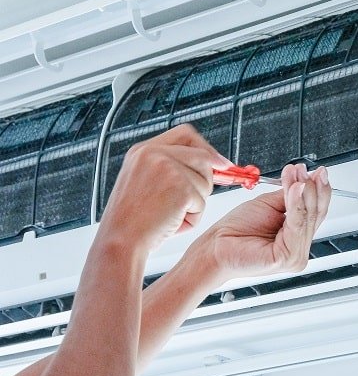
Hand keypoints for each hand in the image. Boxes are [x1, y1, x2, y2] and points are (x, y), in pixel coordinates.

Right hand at [97, 125, 231, 255]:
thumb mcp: (144, 182)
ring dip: (195, 203)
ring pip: (206, 181)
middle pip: (203, 157)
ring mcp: (167, 168)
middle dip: (205, 181)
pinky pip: (202, 202)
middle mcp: (153, 153)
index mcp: (142, 150)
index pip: (186, 134)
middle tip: (189, 202)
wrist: (119, 241)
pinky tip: (170, 223)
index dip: (206, 148)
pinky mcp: (180, 187)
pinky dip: (192, 218)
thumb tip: (215, 162)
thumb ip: (172, 167)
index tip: (219, 162)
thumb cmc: (132, 221)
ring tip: (169, 214)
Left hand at [194, 163, 331, 280]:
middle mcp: (299, 249)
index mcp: (296, 237)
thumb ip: (289, 197)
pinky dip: (296, 205)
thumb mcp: (268, 205)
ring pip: (308, 218)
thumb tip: (304, 180)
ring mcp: (296, 256)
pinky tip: (295, 189)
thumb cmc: (235, 231)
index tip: (318, 171)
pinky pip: (297, 226)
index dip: (319, 190)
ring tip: (298, 175)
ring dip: (304, 193)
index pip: (316, 212)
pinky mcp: (288, 258)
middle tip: (307, 170)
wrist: (216, 247)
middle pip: (316, 214)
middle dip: (312, 188)